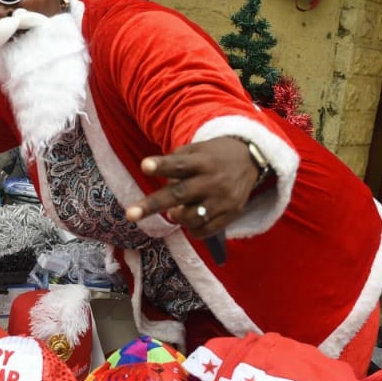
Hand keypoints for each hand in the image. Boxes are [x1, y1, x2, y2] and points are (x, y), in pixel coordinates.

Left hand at [125, 137, 260, 237]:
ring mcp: (223, 200)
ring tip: (174, 211)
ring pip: (191, 217)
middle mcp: (213, 181)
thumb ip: (176, 161)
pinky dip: (192, 229)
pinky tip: (189, 221)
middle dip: (153, 205)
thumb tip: (161, 182)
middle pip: (179, 194)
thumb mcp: (197, 150)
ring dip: (176, 217)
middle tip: (130, 214)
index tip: (144, 166)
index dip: (162, 165)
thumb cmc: (213, 155)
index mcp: (203, 161)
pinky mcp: (230, 214)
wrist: (251, 159)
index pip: (179, 164)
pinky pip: (204, 230)